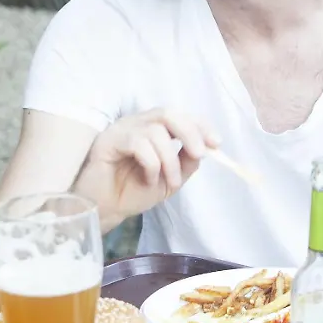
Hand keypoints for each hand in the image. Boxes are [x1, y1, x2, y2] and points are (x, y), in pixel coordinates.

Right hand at [74, 108, 219, 222]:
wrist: (105, 209)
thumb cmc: (132, 192)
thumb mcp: (169, 180)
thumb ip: (185, 162)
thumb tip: (204, 149)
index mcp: (152, 129)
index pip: (179, 116)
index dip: (200, 125)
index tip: (217, 143)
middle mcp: (137, 124)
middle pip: (168, 113)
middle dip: (190, 132)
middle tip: (200, 154)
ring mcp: (122, 130)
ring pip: (156, 131)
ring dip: (169, 160)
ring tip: (170, 182)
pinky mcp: (108, 140)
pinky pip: (138, 143)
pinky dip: (151, 164)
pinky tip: (147, 179)